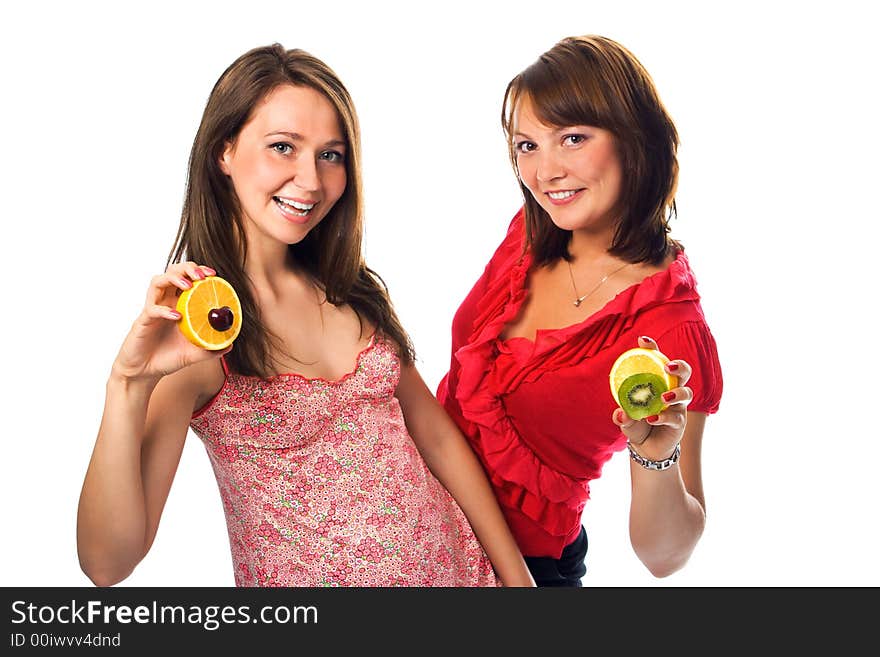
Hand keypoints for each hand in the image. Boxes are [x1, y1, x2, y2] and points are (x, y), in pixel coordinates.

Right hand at [111, 262, 229, 382]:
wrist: (144, 373)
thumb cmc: (167, 358)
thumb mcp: (194, 354)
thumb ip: (211, 348)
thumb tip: (230, 344)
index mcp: (179, 304)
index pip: (188, 279)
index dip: (199, 271)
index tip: (213, 275)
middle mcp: (165, 302)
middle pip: (173, 272)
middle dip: (187, 268)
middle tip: (201, 276)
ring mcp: (153, 309)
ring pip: (158, 281)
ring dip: (174, 279)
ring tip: (189, 286)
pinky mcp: (143, 321)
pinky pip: (152, 309)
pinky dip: (164, 310)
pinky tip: (177, 316)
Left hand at [611, 336, 692, 460]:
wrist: (646, 447)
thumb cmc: (636, 424)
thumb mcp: (625, 418)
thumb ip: (622, 416)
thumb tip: (620, 413)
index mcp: (655, 382)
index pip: (656, 360)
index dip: (652, 348)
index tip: (642, 340)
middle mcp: (670, 389)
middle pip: (683, 372)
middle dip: (679, 366)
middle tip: (668, 367)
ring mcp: (677, 406)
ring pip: (687, 393)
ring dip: (676, 392)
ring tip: (664, 397)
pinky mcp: (679, 422)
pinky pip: (676, 417)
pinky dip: (664, 416)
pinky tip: (652, 419)